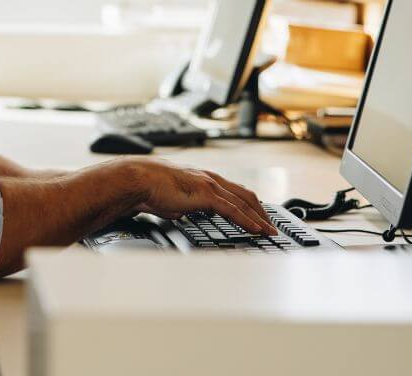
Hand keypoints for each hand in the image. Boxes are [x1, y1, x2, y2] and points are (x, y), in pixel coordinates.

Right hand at [131, 158, 275, 234]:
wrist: (140, 180)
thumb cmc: (151, 189)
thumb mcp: (173, 200)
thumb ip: (184, 206)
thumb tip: (183, 213)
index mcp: (205, 180)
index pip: (235, 192)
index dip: (250, 205)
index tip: (259, 217)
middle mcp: (212, 179)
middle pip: (246, 195)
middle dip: (261, 212)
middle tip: (272, 227)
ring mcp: (211, 185)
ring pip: (244, 202)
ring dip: (260, 218)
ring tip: (270, 232)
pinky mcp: (207, 194)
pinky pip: (233, 210)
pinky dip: (248, 220)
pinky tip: (256, 230)